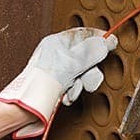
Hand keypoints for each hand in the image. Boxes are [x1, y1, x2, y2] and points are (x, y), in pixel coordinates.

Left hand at [0, 27, 117, 138]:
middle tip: (89, 78)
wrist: (29, 105)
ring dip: (81, 84)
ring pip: (80, 74)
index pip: (82, 34)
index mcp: (56, 42)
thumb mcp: (73, 62)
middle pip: (84, 57)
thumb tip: (107, 42)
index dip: (98, 38)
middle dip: (89, 70)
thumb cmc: (43, 81)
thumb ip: (92, 52)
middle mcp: (56, 55)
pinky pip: (72, 86)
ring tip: (74, 90)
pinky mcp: (56, 86)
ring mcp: (56, 71)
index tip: (110, 43)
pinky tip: (66, 96)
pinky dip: (72, 92)